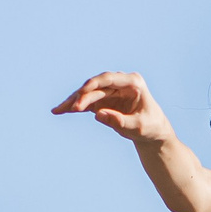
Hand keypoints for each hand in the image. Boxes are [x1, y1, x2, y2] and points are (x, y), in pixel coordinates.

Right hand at [52, 71, 173, 144]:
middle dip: (82, 97)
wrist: (153, 132)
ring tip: (57, 110)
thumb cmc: (150, 127)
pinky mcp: (104, 100)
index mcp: (133, 82)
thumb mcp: (138, 127)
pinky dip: (74, 107)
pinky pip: (86, 102)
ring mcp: (110, 91)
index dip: (94, 84)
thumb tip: (98, 115)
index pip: (109, 78)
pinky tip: (59, 111)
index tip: (81, 93)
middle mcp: (120, 83)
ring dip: (73, 102)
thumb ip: (120, 122)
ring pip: (88, 93)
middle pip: (96, 87)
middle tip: (72, 109)